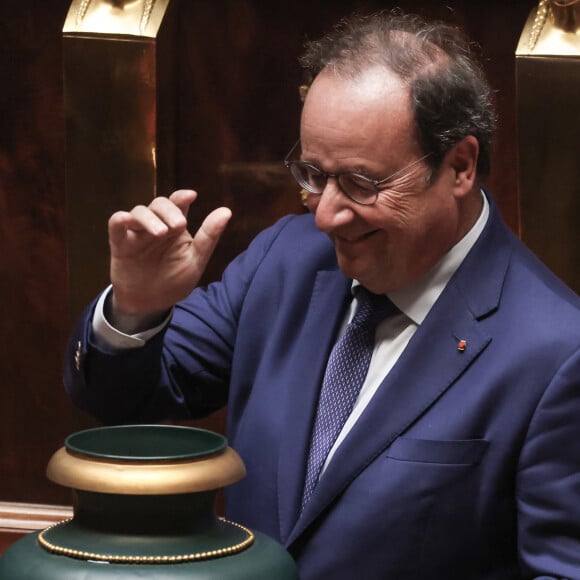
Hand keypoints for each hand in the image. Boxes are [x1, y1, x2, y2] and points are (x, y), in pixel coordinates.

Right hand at [107, 189, 231, 332]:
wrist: (152, 304)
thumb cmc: (175, 280)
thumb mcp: (196, 260)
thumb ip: (208, 236)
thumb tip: (226, 211)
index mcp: (176, 228)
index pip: (178, 204)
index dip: (182, 196)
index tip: (191, 196)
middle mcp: (156, 225)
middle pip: (159, 204)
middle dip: (169, 210)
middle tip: (179, 225)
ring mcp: (137, 233)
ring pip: (139, 212)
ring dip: (149, 218)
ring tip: (161, 233)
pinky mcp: (120, 244)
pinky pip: (116, 225)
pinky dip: (119, 220)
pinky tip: (125, 219)